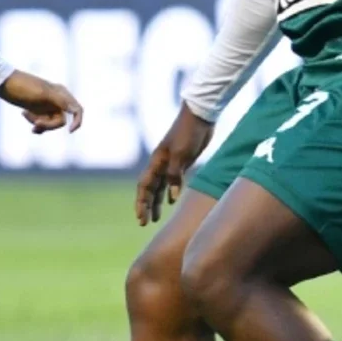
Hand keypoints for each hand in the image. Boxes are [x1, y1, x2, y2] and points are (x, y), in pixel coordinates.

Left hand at [0, 71, 82, 133]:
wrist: (4, 82)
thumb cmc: (24, 86)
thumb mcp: (42, 94)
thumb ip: (61, 102)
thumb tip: (76, 110)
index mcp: (61, 93)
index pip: (77, 110)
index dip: (77, 121)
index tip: (70, 131)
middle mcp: (56, 99)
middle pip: (61, 121)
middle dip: (48, 124)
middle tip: (35, 123)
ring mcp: (47, 105)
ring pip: (51, 123)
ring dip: (40, 124)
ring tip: (26, 116)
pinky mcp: (37, 109)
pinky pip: (42, 122)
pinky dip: (36, 124)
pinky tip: (25, 116)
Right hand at [135, 102, 214, 225]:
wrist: (200, 116)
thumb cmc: (188, 133)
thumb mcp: (181, 154)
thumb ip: (175, 176)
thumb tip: (172, 199)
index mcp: (157, 162)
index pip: (144, 186)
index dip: (141, 203)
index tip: (141, 218)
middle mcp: (160, 164)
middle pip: (149, 189)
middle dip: (146, 206)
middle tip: (144, 223)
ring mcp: (171, 163)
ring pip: (159, 187)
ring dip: (156, 202)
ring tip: (155, 219)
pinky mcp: (182, 162)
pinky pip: (172, 182)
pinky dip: (170, 193)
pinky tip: (172, 202)